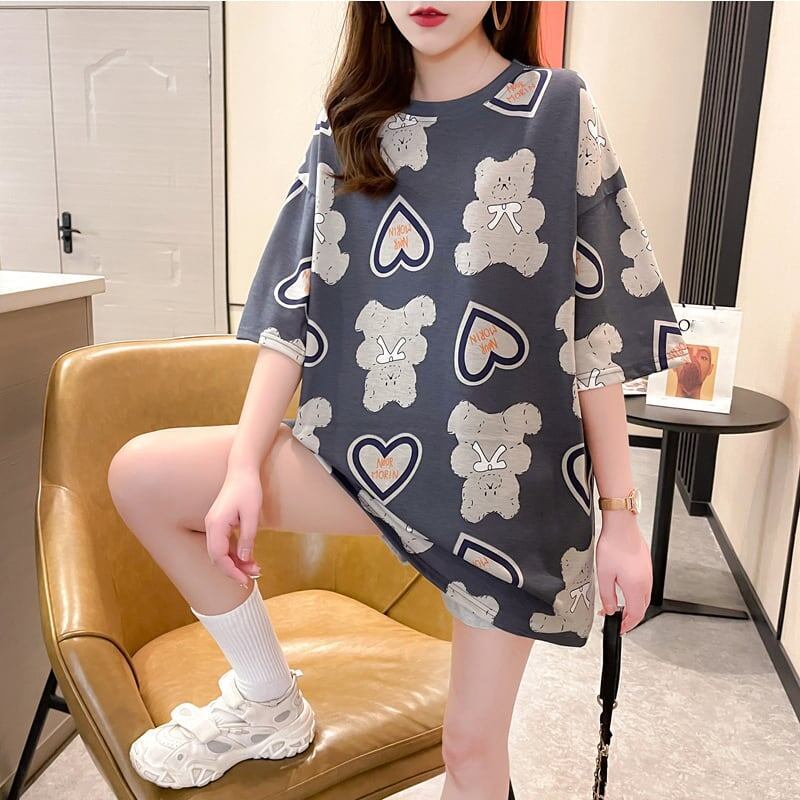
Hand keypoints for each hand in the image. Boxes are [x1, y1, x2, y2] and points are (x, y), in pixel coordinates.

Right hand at [203, 467, 263, 584]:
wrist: (242, 470)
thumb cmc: (248, 489)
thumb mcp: (251, 514)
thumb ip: (247, 538)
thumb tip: (243, 559)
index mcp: (216, 525)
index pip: (218, 556)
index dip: (231, 571)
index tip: (245, 580)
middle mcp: (211, 527)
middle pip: (217, 557)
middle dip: (234, 569)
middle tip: (253, 576)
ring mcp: (214, 525)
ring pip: (221, 552)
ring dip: (236, 562)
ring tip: (255, 568)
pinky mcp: (220, 524)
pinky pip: (225, 544)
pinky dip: (235, 553)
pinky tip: (249, 558)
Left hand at [595, 513, 652, 635]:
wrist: (622, 526)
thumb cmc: (613, 546)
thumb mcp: (604, 575)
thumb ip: (607, 596)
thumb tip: (609, 610)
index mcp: (636, 588)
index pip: (635, 615)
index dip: (627, 625)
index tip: (620, 629)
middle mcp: (645, 582)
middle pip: (641, 608)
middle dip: (630, 617)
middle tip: (618, 620)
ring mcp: (647, 573)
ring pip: (643, 597)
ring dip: (633, 605)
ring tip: (619, 606)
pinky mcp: (645, 565)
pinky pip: (643, 586)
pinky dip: (635, 594)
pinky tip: (625, 589)